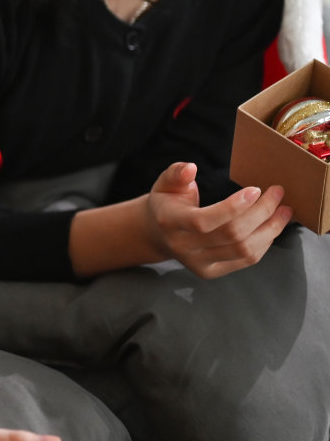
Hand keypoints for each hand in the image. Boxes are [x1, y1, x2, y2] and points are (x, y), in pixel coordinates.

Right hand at [143, 161, 292, 279]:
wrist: (157, 233)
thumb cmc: (167, 203)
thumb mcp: (165, 183)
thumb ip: (176, 173)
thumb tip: (191, 168)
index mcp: (169, 223)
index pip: (203, 221)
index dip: (232, 207)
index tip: (255, 190)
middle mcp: (183, 247)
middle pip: (231, 234)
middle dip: (261, 212)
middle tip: (277, 193)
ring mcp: (198, 263)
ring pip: (244, 249)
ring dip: (270, 229)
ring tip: (284, 210)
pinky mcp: (211, 272)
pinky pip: (246, 259)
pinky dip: (265, 242)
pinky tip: (271, 226)